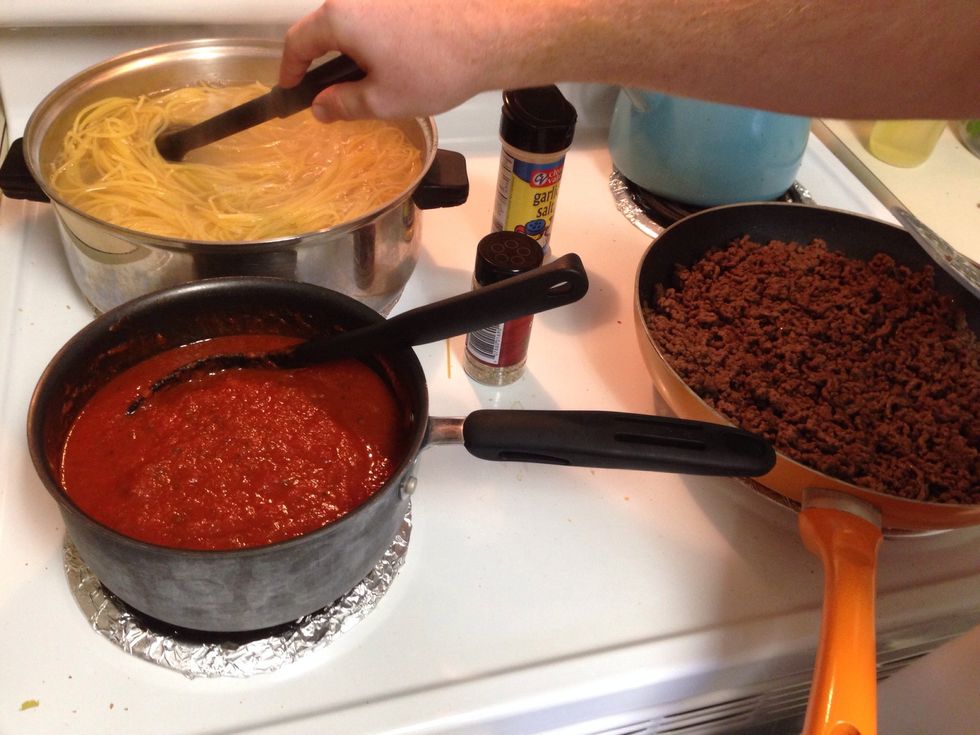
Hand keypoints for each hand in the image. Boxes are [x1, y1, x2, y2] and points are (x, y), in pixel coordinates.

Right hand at [279, 0, 514, 120]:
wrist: (491, 39)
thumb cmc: (436, 69)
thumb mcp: (382, 100)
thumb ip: (342, 104)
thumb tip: (320, 107)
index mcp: (340, 17)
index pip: (297, 41)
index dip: (289, 70)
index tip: (291, 90)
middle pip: (324, 30)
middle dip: (323, 64)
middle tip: (331, 96)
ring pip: (353, 25)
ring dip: (352, 54)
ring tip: (372, 86)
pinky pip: (377, 19)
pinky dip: (375, 42)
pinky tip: (396, 67)